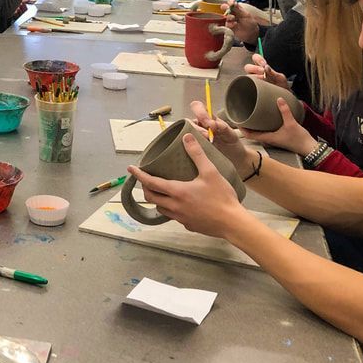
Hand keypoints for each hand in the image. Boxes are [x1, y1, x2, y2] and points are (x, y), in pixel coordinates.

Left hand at [127, 133, 250, 238]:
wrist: (233, 223)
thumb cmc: (222, 197)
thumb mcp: (210, 172)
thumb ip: (197, 154)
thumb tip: (187, 138)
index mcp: (177, 192)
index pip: (151, 182)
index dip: (139, 175)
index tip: (130, 169)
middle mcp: (174, 206)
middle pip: (151, 197)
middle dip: (146, 188)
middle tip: (146, 180)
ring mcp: (180, 218)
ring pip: (161, 208)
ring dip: (158, 199)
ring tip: (162, 191)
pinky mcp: (188, 225)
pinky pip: (174, 216)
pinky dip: (171, 209)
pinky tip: (180, 204)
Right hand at [190, 100, 252, 171]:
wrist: (235, 159)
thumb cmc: (232, 145)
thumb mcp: (231, 135)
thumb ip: (224, 127)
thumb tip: (214, 123)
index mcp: (208, 119)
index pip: (197, 107)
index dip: (200, 113)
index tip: (210, 124)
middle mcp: (199, 126)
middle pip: (188, 121)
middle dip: (198, 128)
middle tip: (208, 136)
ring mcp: (195, 137)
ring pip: (185, 133)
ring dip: (194, 137)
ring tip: (206, 143)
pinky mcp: (192, 148)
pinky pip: (185, 145)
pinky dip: (190, 146)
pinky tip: (199, 150)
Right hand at [225, 1, 259, 44]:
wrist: (251, 34)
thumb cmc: (250, 23)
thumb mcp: (246, 15)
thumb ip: (239, 10)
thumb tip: (234, 4)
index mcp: (237, 9)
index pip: (231, 3)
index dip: (230, 2)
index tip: (231, 3)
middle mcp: (232, 13)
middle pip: (225, 8)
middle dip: (225, 7)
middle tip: (227, 9)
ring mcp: (230, 20)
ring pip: (225, 16)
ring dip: (228, 16)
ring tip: (233, 18)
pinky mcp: (229, 26)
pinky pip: (226, 24)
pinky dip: (230, 24)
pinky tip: (234, 24)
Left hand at [240, 98, 314, 154]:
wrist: (309, 148)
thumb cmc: (299, 139)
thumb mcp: (291, 123)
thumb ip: (285, 111)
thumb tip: (278, 99)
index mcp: (268, 138)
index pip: (249, 135)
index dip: (241, 129)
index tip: (236, 120)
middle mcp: (269, 139)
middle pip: (252, 133)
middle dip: (246, 125)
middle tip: (241, 115)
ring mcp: (274, 138)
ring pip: (259, 131)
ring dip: (254, 125)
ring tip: (250, 114)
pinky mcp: (279, 136)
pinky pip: (267, 130)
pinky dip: (263, 125)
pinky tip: (265, 117)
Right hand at [244, 53, 288, 89]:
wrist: (282, 96)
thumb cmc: (281, 86)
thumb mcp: (280, 78)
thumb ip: (273, 72)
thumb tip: (266, 67)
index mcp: (262, 67)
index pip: (255, 58)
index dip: (258, 59)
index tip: (264, 64)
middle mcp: (255, 73)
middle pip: (248, 67)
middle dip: (255, 68)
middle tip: (262, 72)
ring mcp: (253, 81)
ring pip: (247, 76)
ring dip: (254, 77)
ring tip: (262, 80)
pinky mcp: (252, 88)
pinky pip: (247, 85)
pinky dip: (252, 85)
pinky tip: (259, 86)